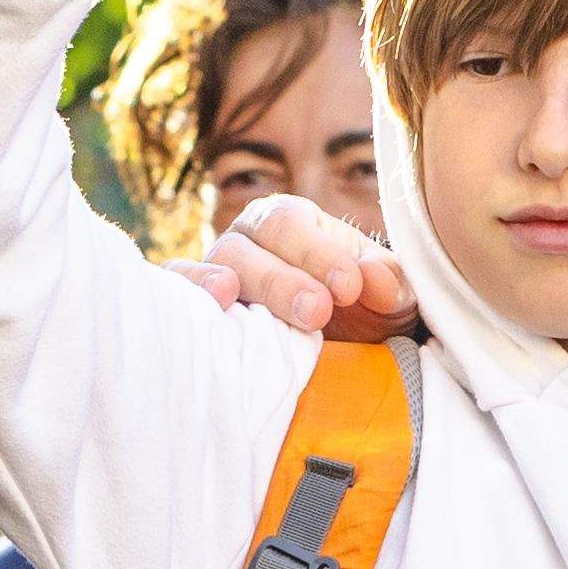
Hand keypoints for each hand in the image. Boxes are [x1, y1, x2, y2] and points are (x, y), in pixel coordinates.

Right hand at [175, 188, 422, 344]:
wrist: (337, 347)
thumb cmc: (362, 307)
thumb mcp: (388, 296)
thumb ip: (389, 283)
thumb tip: (373, 278)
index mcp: (289, 221)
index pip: (291, 224)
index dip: (317, 252)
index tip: (349, 286)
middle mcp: (245, 241)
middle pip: (248, 250)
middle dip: (282, 280)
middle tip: (318, 312)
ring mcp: (215, 273)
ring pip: (212, 271)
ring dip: (220, 284)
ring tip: (230, 295)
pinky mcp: (195, 309)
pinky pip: (177, 296)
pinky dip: (184, 298)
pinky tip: (200, 315)